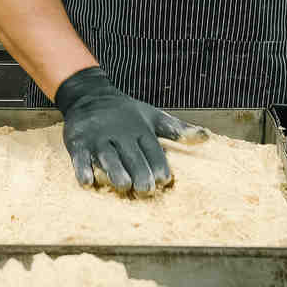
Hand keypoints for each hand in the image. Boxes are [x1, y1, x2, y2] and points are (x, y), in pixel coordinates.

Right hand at [53, 67, 182, 194]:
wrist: (89, 95)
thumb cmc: (126, 113)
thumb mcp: (153, 117)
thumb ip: (178, 131)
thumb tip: (207, 137)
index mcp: (140, 130)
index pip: (151, 149)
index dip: (158, 164)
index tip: (165, 180)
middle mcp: (120, 134)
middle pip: (131, 155)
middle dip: (139, 172)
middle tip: (146, 190)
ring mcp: (98, 138)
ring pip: (107, 156)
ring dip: (115, 171)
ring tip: (123, 186)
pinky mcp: (78, 142)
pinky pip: (80, 158)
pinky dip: (83, 169)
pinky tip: (87, 183)